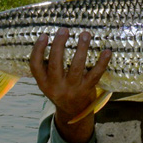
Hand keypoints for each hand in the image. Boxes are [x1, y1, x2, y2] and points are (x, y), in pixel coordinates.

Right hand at [29, 27, 110, 142]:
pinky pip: (95, 74)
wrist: (73, 112)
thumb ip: (48, 65)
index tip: (45, 35)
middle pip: (55, 64)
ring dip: (81, 49)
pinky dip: (102, 63)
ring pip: (76, 67)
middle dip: (59, 45)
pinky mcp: (87, 89)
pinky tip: (107, 51)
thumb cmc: (60, 89)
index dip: (38, 50)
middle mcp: (56, 86)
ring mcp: (72, 88)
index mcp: (44, 83)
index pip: (35, 66)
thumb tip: (56, 36)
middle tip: (64, 30)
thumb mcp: (48, 81)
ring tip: (85, 34)